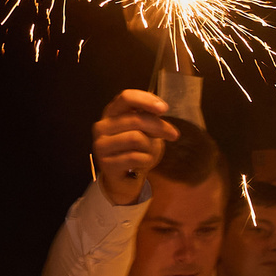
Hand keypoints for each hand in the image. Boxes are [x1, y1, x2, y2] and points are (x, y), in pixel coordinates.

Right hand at [92, 90, 176, 204]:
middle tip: (173, 134)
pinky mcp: (106, 163)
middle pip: (136, 119)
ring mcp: (101, 145)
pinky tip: (143, 162)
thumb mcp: (143, 130)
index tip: (164, 108)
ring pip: (136, 138)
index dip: (146, 100)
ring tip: (149, 152)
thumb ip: (148, 117)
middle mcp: (102, 127)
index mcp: (111, 113)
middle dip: (160, 126)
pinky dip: (146, 160)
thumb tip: (159, 108)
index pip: (126, 97)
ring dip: (150, 146)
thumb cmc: (135, 150)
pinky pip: (135, 157)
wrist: (124, 178)